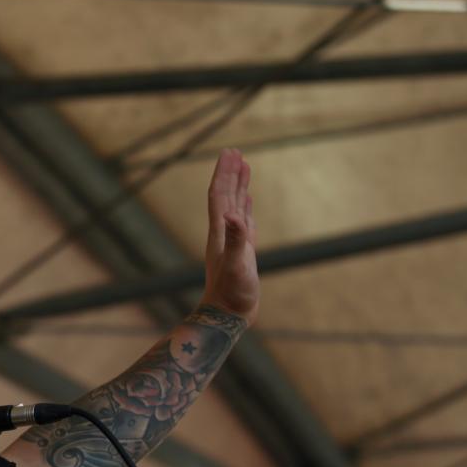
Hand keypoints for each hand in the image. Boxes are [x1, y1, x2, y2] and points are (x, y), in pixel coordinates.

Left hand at [201, 149, 259, 323]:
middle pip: (225, 196)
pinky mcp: (242, 252)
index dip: (224, 174)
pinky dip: (246, 209)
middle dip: (230, 173)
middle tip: (235, 151)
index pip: (219, 196)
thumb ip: (237, 240)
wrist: (227, 315)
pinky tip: (247, 204)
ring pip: (235, 206)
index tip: (229, 153)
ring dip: (238, 186)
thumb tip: (233, 216)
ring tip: (243, 167)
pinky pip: (244, 223)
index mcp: (220, 232)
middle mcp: (224, 233)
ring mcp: (233, 242)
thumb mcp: (237, 265)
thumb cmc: (232, 293)